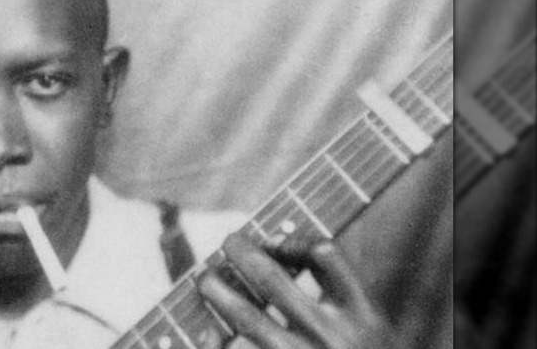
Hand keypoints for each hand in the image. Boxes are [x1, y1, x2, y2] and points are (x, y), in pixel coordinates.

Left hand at [197, 233, 396, 348]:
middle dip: (243, 254)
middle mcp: (332, 337)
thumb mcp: (375, 333)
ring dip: (218, 293)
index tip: (274, 242)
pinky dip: (216, 341)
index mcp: (363, 316)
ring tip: (205, 279)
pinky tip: (210, 330)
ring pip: (247, 318)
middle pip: (273, 281)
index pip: (325, 257)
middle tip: (228, 241)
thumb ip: (340, 299)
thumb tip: (273, 251)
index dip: (295, 241)